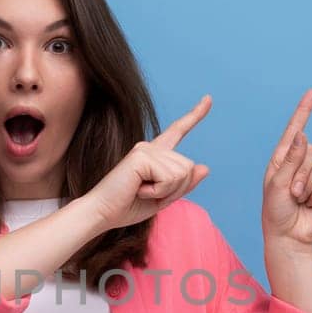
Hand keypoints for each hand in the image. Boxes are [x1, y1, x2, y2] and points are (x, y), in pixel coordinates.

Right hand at [85, 94, 212, 231]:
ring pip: (182, 173)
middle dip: (176, 189)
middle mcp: (150, 147)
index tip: (209, 99)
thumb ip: (183, 183)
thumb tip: (205, 167)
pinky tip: (139, 190)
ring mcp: (145, 149)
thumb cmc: (127, 207)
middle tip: (149, 194)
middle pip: (188, 167)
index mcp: (155, 154)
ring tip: (142, 191)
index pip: (178, 130)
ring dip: (166, 191)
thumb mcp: (163, 198)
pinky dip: (159, 192)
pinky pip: (169, 178)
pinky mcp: (141, 156)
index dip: (195, 115)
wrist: (102, 214)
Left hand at [262, 88, 311, 248]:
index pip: (295, 129)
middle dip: (301, 173)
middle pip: (311, 150)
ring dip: (309, 185)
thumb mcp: (277, 183)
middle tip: (291, 192)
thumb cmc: (275, 210)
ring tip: (299, 199)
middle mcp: (299, 163)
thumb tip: (301, 134)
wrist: (288, 236)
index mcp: (282, 158)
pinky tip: (310, 205)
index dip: (305, 110)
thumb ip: (291, 159)